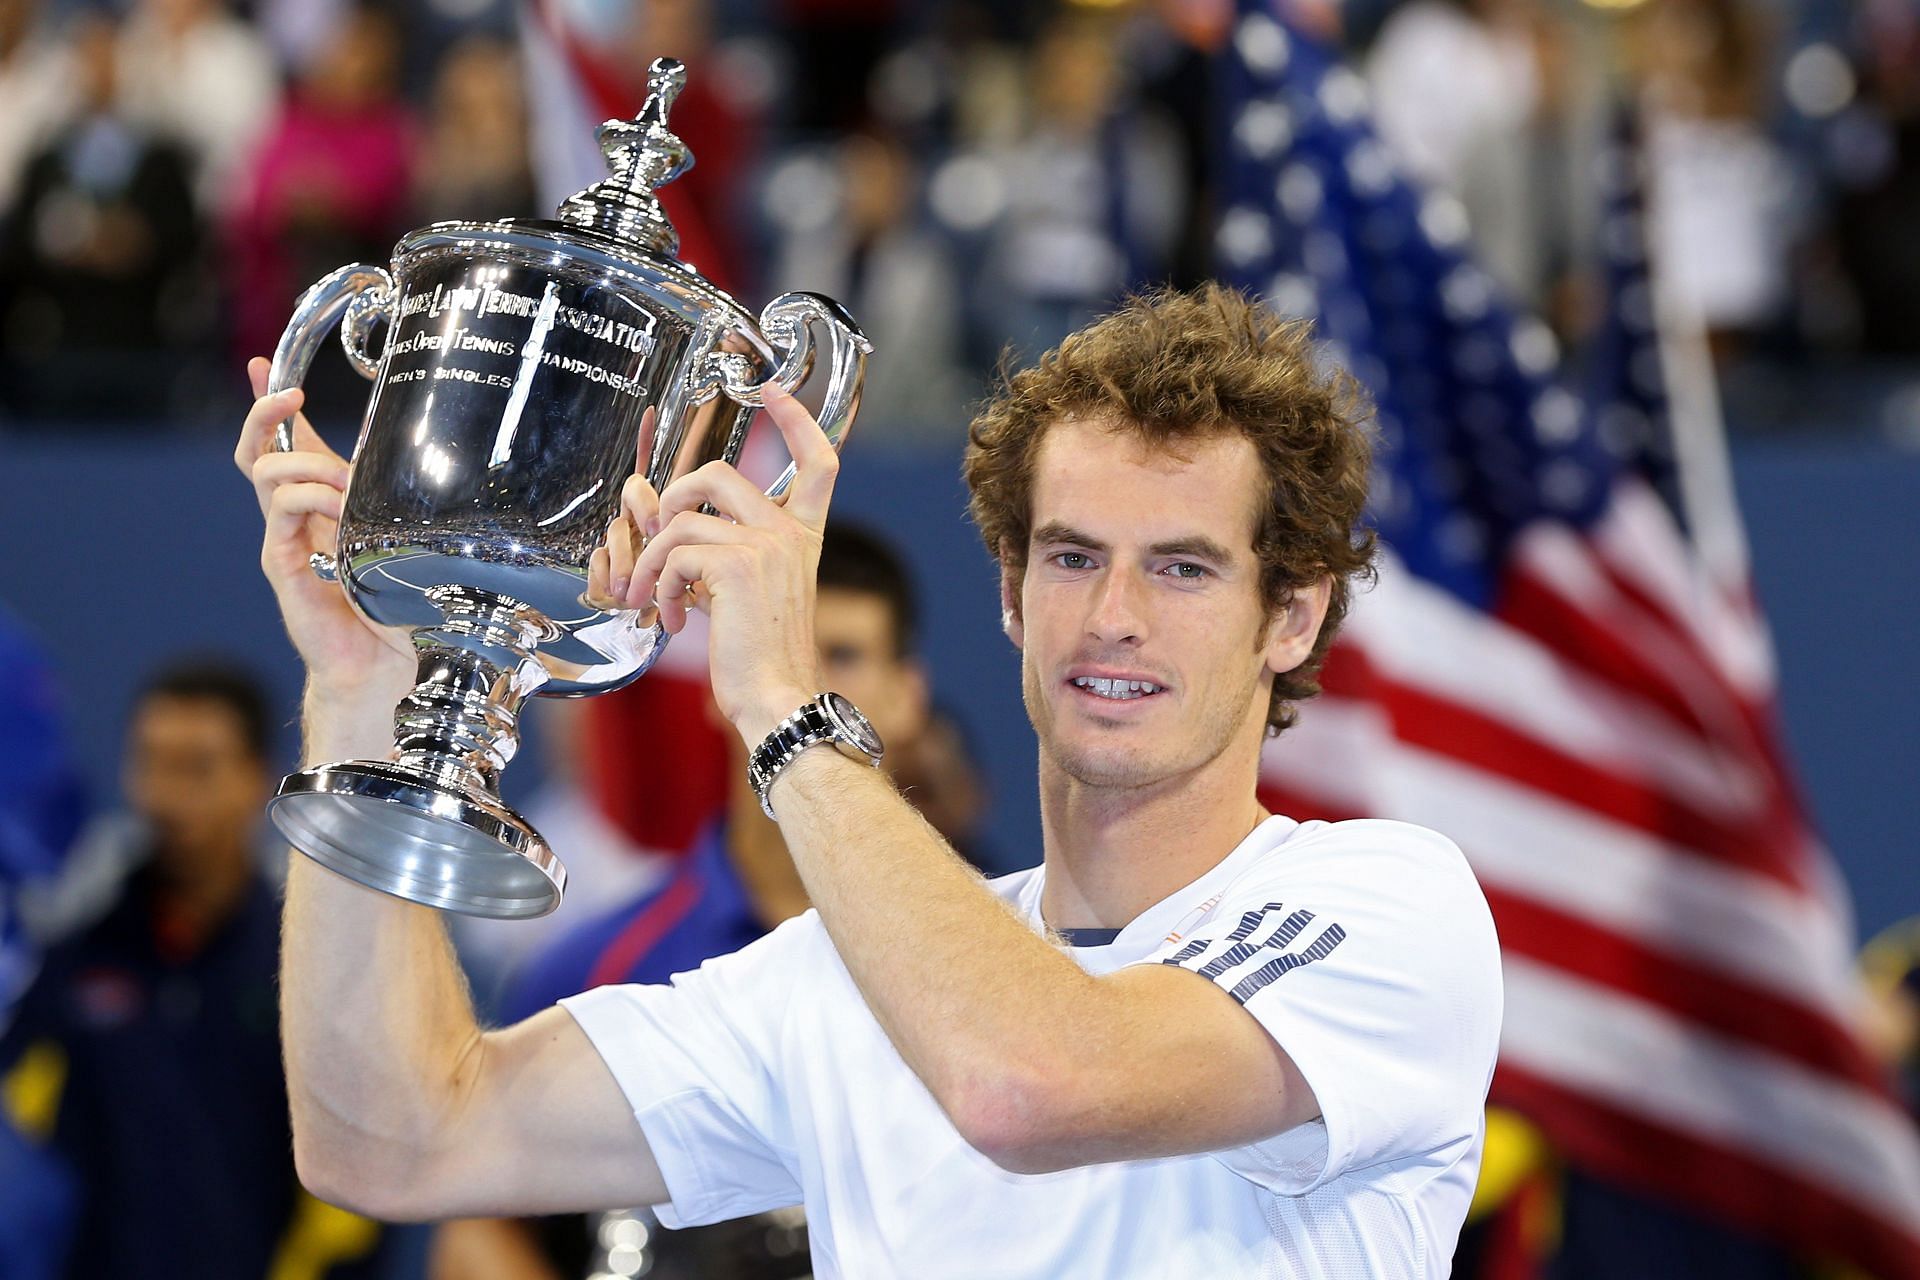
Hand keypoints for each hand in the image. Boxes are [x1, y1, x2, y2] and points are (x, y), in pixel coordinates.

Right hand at [233, 357, 413, 714]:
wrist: (391, 664)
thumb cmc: (406, 603)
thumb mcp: (409, 532)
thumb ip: (406, 498)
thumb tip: (434, 453)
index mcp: (324, 504)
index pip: (287, 444)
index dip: (271, 404)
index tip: (263, 363)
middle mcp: (298, 518)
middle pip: (259, 451)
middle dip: (267, 413)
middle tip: (291, 395)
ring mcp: (285, 539)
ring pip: (266, 473)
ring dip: (306, 465)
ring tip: (345, 483)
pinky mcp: (282, 565)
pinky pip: (279, 512)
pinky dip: (308, 499)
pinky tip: (339, 510)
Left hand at [600, 383, 841, 743]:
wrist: (778, 699)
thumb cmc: (760, 657)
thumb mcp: (745, 595)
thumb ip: (717, 555)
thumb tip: (659, 522)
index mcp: (802, 537)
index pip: (819, 462)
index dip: (797, 419)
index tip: (776, 390)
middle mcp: (790, 534)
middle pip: (721, 473)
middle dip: (674, 495)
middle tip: (658, 532)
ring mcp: (767, 547)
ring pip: (684, 519)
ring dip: (652, 560)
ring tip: (650, 597)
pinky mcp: (738, 567)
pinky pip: (675, 555)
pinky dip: (658, 588)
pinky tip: (669, 620)